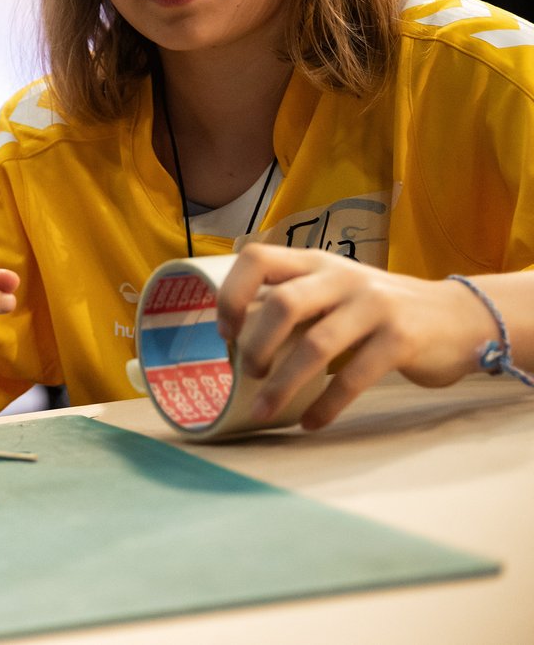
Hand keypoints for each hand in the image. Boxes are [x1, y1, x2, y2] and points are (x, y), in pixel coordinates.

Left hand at [217, 244, 494, 429]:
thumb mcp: (334, 291)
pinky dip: (327, 405)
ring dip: (283, 383)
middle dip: (255, 344)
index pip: (256, 259)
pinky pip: (354, 377)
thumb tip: (236, 341)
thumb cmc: (377, 310)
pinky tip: (311, 423)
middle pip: (282, 304)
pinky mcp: (401, 339)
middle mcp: (341, 277)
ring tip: (264, 410)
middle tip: (248, 373)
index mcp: (315, 262)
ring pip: (315, 344)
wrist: (457, 317)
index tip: (225, 333)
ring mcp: (374, 306)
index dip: (231, 295)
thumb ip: (294, 302)